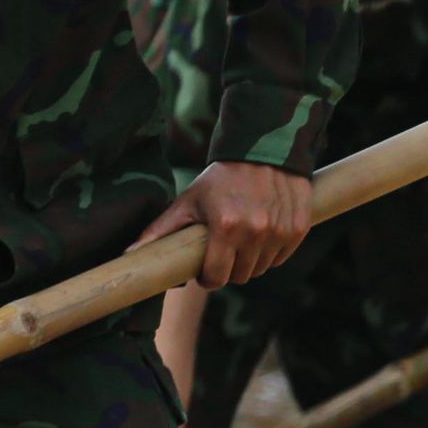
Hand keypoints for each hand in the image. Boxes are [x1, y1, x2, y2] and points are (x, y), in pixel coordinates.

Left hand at [141, 161, 313, 286]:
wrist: (264, 150)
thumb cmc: (220, 178)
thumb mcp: (188, 201)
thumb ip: (160, 230)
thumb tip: (129, 255)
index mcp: (226, 227)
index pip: (217, 277)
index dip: (208, 278)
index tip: (206, 271)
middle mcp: (256, 232)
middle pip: (241, 276)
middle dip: (229, 269)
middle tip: (223, 252)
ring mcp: (280, 231)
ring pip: (262, 268)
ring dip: (251, 261)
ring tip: (242, 240)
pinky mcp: (298, 229)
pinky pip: (281, 257)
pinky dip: (271, 252)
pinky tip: (262, 234)